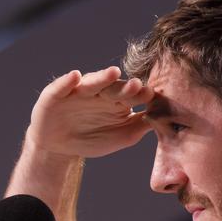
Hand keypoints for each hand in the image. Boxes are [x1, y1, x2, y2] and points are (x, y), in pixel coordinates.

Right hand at [27, 66, 154, 158]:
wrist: (60, 148)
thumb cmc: (93, 139)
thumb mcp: (121, 136)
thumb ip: (140, 127)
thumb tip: (165, 119)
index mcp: (117, 100)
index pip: (131, 94)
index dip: (140, 94)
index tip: (152, 95)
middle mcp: (99, 91)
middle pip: (114, 86)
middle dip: (125, 86)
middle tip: (137, 85)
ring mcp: (78, 90)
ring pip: (91, 82)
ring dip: (102, 78)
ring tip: (113, 73)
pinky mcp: (56, 94)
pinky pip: (62, 86)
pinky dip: (67, 81)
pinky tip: (75, 76)